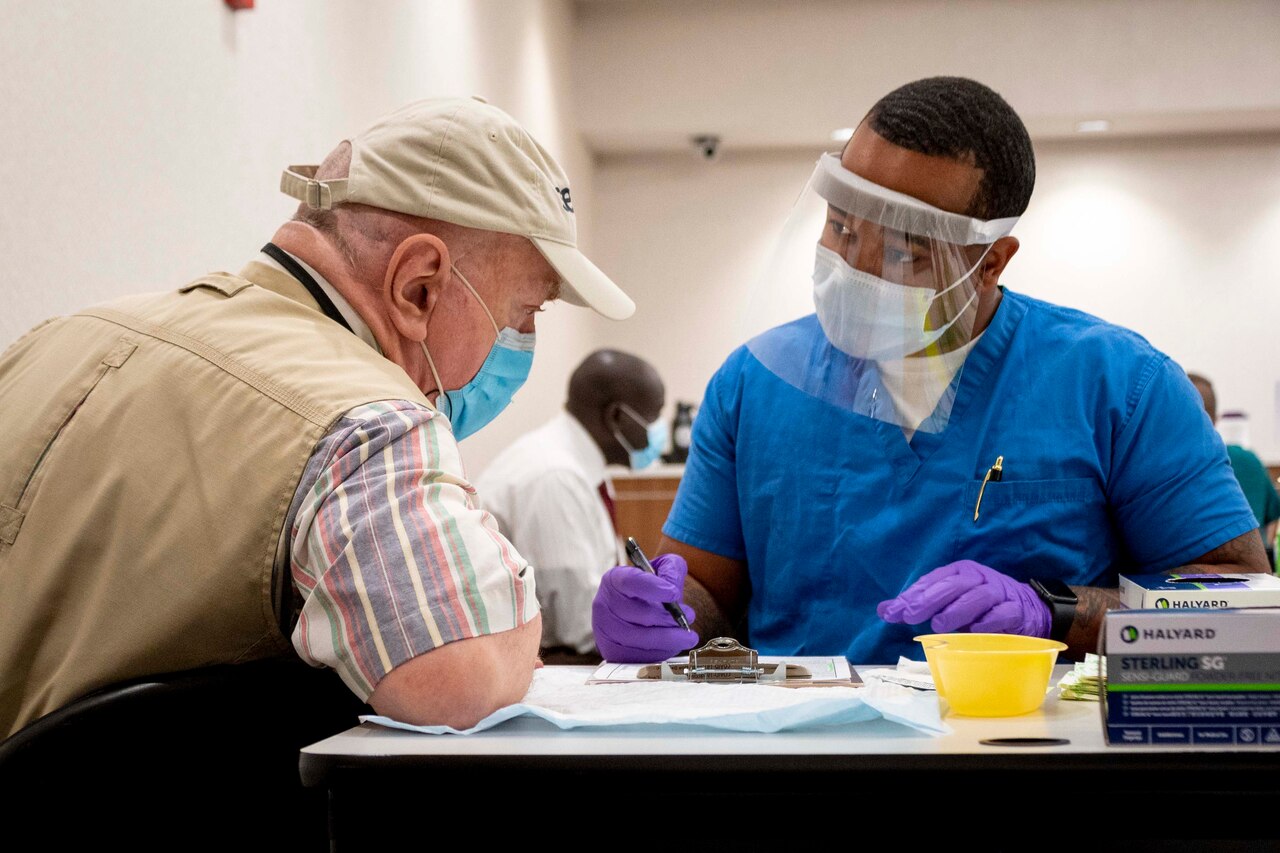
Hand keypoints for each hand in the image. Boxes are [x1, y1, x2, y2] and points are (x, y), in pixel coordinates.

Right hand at [592, 553, 698, 662]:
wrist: (634, 610)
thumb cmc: (649, 590)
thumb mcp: (660, 569)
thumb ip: (671, 568)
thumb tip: (673, 585)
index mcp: (614, 580)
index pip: (630, 582)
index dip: (652, 587)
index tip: (674, 592)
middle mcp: (604, 604)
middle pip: (639, 614)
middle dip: (669, 617)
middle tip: (689, 616)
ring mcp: (605, 630)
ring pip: (640, 638)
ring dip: (669, 638)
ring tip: (687, 635)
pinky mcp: (611, 652)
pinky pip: (638, 656)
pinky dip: (660, 653)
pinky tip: (672, 646)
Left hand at [876, 560, 1050, 636]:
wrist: (1026, 609)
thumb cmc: (980, 604)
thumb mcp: (948, 600)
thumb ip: (918, 604)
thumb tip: (884, 610)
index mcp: (960, 572)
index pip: (933, 580)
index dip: (912, 595)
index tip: (894, 612)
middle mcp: (979, 578)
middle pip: (953, 585)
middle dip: (930, 600)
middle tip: (910, 616)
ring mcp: (999, 592)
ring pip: (978, 597)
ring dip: (957, 610)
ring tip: (938, 624)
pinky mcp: (1016, 610)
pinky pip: (1003, 613)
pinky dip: (989, 621)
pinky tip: (975, 630)